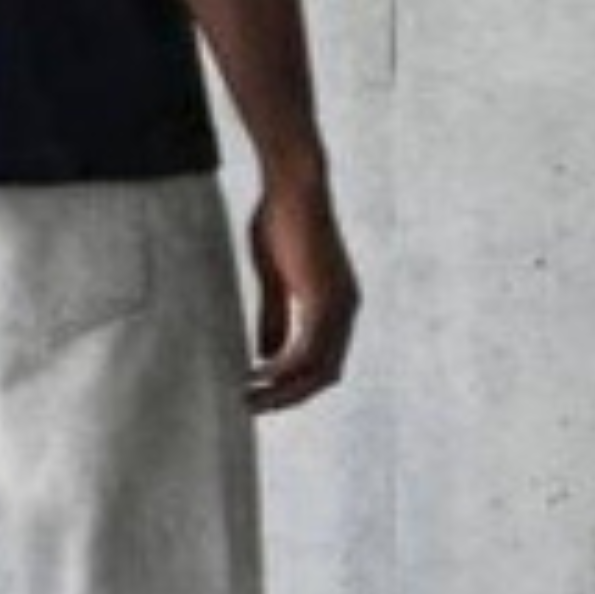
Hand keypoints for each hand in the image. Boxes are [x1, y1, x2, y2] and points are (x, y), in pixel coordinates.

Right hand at [246, 156, 359, 414]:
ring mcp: (340, 307)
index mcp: (338, 306)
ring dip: (282, 390)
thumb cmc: (282, 220)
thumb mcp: (275, 278)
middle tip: (251, 409)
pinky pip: (305, 351)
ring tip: (248, 399)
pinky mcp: (325, 299)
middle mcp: (347, 311)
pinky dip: (281, 369)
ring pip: (318, 370)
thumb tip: (267, 356)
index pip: (324, 363)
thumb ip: (275, 317)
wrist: (295, 184)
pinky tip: (255, 375)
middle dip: (288, 398)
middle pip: (325, 376)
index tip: (261, 394)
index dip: (295, 385)